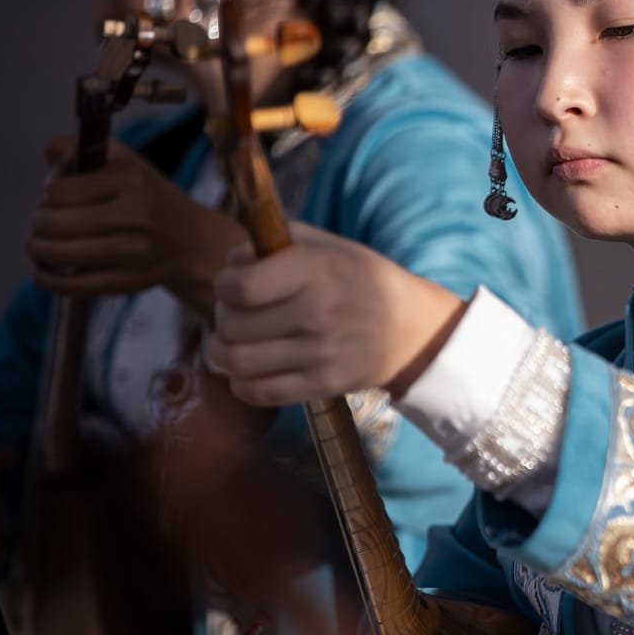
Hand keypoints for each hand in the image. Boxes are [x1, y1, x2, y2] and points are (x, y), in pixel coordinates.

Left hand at [27, 137, 244, 310]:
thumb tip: (48, 173)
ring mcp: (133, 251)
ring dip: (37, 249)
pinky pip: (72, 285)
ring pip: (56, 253)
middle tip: (46, 223)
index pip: (57, 190)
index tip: (61, 198)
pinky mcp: (130, 281)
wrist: (193, 241)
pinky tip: (42, 270)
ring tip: (41, 244)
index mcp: (130, 178)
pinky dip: (47, 278)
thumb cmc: (149, 198)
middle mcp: (134, 213)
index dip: (50, 193)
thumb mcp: (123, 161)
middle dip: (38, 223)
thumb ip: (77, 150)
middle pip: (51, 222)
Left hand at [205, 223, 464, 406]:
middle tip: (234, 314)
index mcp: (317, 272)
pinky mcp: (321, 386)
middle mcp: (318, 314)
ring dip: (221, 352)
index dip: (225, 285)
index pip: (241, 288)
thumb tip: (233, 263)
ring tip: (229, 342)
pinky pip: (258, 393)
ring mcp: (320, 354)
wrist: (411, 330)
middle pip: (233, 325)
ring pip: (238, 362)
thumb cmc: (362, 281)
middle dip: (222, 317)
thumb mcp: (331, 246)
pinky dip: (239, 383)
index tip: (233, 284)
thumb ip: (280, 242)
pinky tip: (247, 369)